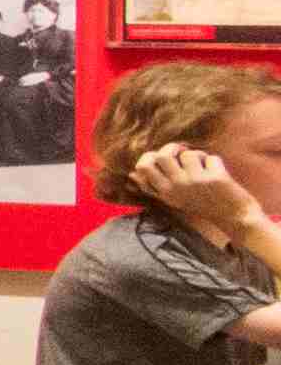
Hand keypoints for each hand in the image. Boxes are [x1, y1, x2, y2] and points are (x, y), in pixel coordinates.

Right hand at [136, 141, 265, 237]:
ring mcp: (196, 182)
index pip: (142, 168)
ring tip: (202, 164)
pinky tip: (217, 172)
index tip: (162, 158)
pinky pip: (211, 158)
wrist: (233, 216)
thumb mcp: (173, 200)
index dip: (150, 156)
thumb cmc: (201, 205)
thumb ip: (153, 187)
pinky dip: (215, 162)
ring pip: (188, 153)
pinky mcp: (215, 178)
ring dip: (197, 155)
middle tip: (181, 153)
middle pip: (161, 156)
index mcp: (165, 192)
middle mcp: (177, 187)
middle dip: (171, 148)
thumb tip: (131, 174)